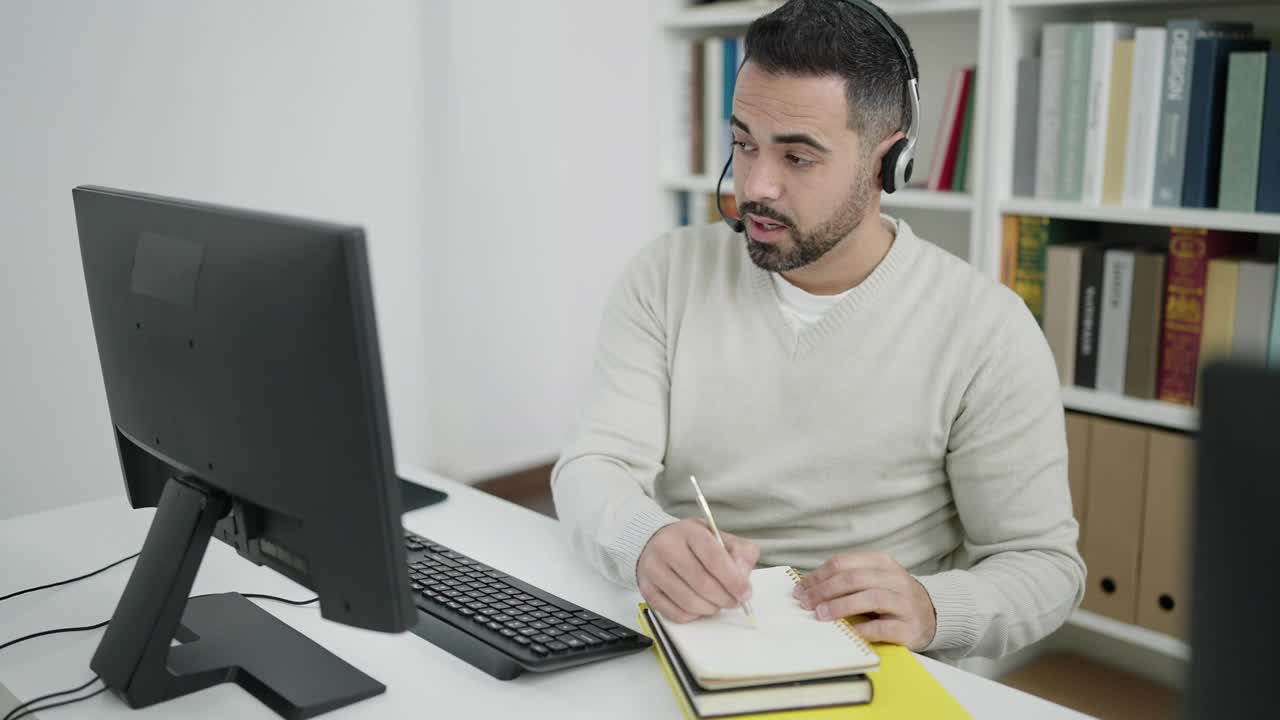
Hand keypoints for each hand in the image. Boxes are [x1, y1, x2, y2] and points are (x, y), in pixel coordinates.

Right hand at [637, 519, 759, 622]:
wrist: (657, 542)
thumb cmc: (693, 543)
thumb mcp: (719, 537)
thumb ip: (740, 553)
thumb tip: (742, 578)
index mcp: (689, 531)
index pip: (714, 558)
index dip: (733, 580)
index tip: (745, 593)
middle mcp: (667, 548)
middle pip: (702, 583)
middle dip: (724, 598)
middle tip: (734, 601)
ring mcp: (653, 569)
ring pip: (688, 601)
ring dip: (710, 609)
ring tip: (717, 604)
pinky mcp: (646, 589)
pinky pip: (674, 613)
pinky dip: (693, 615)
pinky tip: (700, 607)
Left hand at [793, 552, 937, 650]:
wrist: (932, 614)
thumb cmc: (893, 597)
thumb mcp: (874, 580)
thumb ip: (847, 580)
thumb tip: (808, 588)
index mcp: (882, 563)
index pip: (844, 564)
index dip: (818, 576)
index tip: (801, 588)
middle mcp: (895, 579)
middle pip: (853, 579)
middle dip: (824, 590)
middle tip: (805, 602)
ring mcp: (905, 603)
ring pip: (869, 598)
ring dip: (840, 606)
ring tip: (821, 614)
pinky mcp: (910, 627)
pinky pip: (883, 627)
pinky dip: (863, 629)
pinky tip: (848, 631)